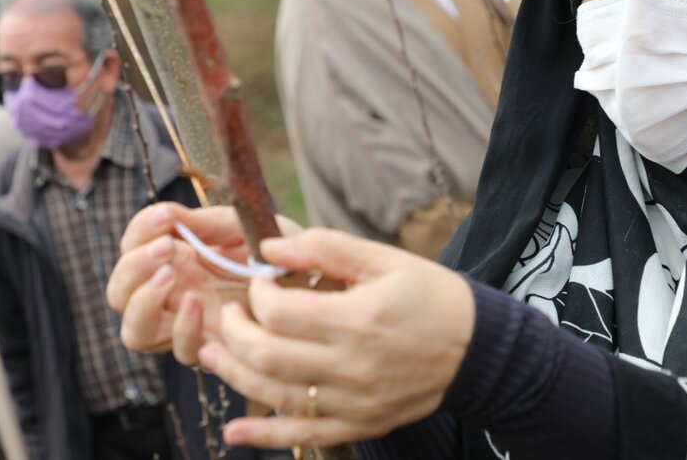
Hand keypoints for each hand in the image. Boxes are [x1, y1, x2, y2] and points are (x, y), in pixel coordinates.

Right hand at [106, 203, 260, 362]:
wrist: (309, 280)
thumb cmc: (272, 251)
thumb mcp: (242, 227)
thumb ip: (206, 222)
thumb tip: (167, 213)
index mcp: (175, 258)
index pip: (131, 248)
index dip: (139, 231)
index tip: (164, 216)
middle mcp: (172, 293)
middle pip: (119, 292)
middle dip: (133, 267)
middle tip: (166, 248)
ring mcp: (187, 323)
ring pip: (134, 331)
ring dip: (143, 302)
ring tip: (170, 275)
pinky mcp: (212, 347)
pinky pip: (181, 350)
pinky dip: (183, 327)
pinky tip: (198, 302)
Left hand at [197, 229, 475, 448]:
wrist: (476, 346)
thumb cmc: (430, 295)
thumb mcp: (384, 259)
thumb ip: (325, 249)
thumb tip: (269, 248)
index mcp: (358, 319)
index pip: (280, 312)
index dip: (257, 294)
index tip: (261, 281)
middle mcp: (352, 366)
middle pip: (267, 356)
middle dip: (234, 332)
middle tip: (227, 314)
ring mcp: (355, 402)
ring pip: (275, 396)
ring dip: (234, 375)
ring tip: (210, 354)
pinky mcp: (360, 424)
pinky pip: (303, 436)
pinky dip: (265, 438)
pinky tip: (234, 436)